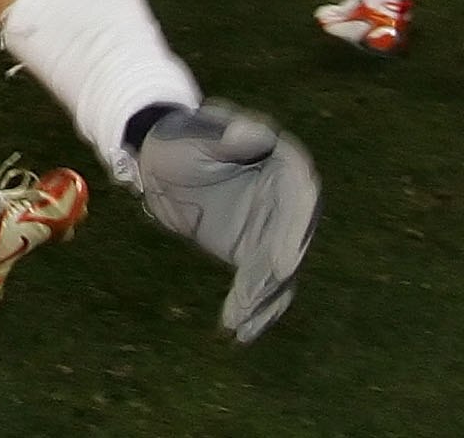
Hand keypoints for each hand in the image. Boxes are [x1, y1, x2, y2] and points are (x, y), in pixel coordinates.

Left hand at [132, 101, 320, 342]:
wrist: (161, 160)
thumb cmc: (180, 137)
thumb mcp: (195, 131)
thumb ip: (225, 136)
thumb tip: (255, 132)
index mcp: (283, 163)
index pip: (302, 196)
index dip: (296, 229)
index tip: (282, 261)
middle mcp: (288, 200)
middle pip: (293, 241)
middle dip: (276, 272)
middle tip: (256, 296)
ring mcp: (275, 229)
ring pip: (279, 270)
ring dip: (262, 299)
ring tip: (241, 324)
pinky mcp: (256, 251)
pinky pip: (261, 283)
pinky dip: (252, 308)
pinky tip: (238, 331)